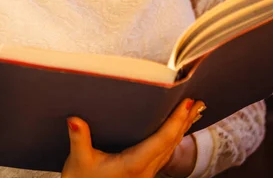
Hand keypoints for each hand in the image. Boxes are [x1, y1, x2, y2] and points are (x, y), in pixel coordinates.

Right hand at [61, 98, 203, 177]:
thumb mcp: (79, 162)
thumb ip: (79, 139)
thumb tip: (74, 119)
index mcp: (135, 165)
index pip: (163, 139)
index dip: (177, 120)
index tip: (187, 103)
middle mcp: (145, 170)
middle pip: (172, 143)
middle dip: (185, 121)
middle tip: (198, 101)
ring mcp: (146, 174)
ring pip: (170, 149)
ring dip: (182, 129)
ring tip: (192, 111)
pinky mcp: (142, 174)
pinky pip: (164, 154)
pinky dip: (173, 138)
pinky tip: (175, 132)